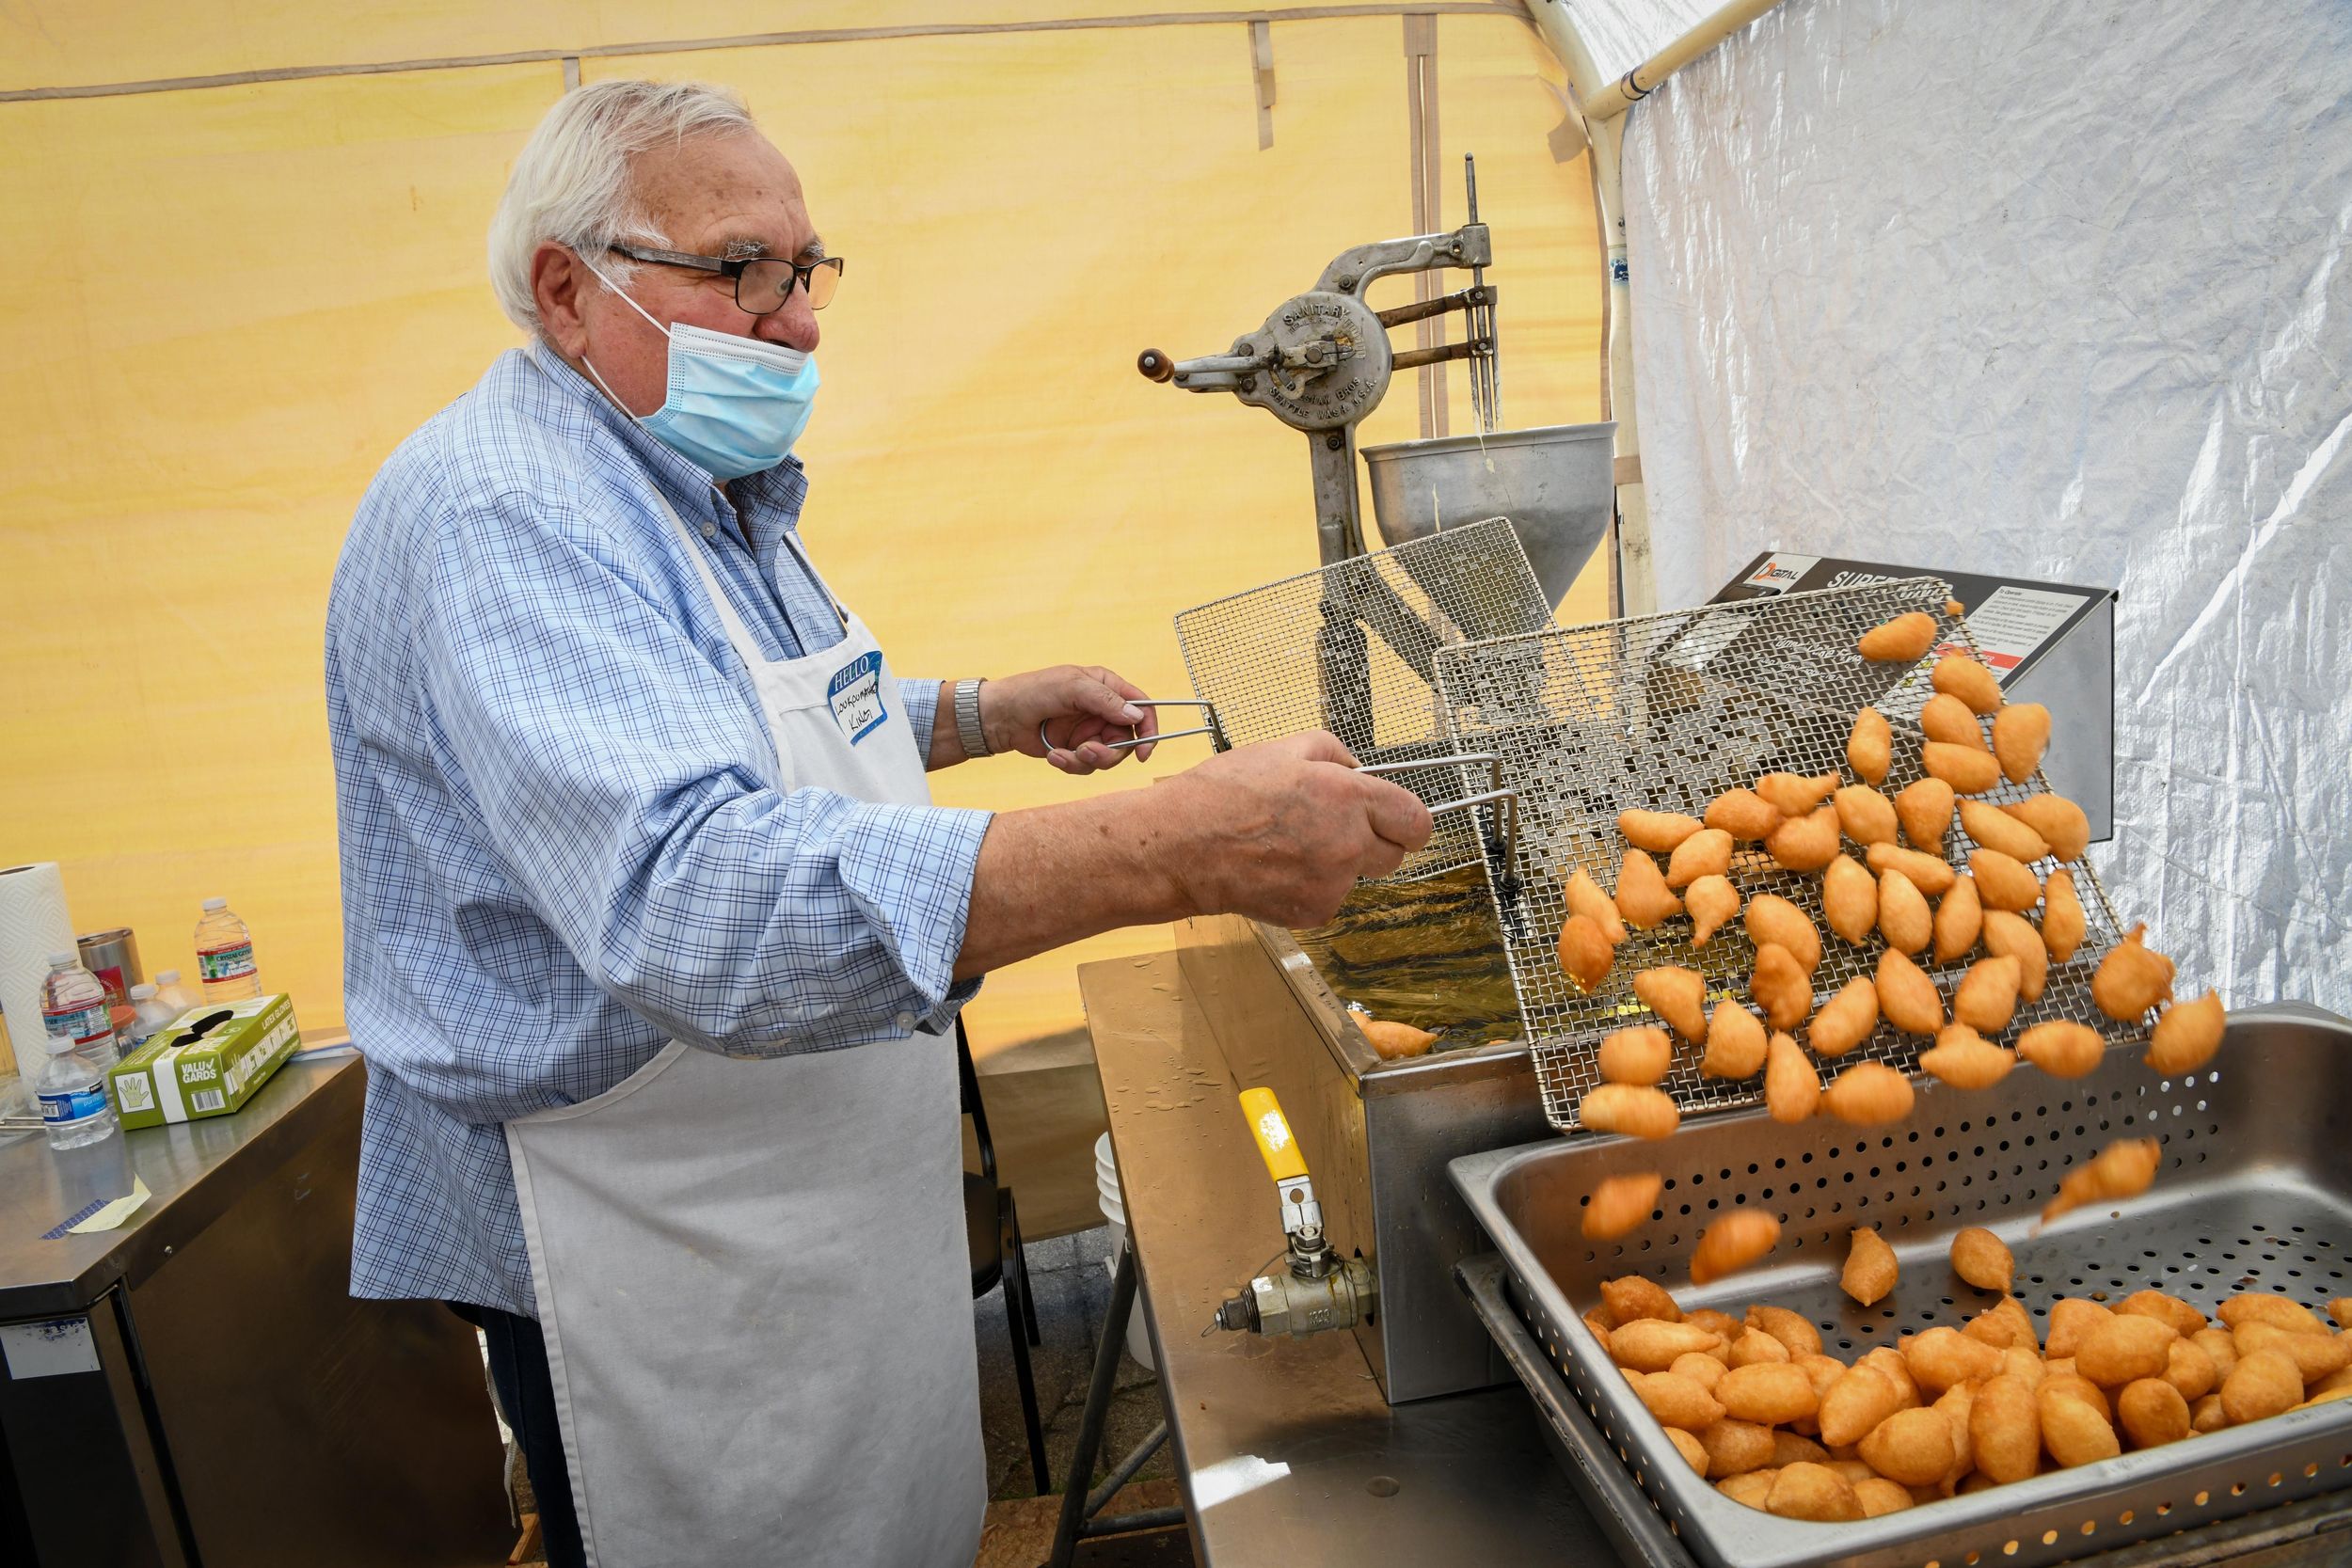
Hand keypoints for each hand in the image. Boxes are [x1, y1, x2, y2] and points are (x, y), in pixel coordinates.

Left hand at [984, 665, 1161, 773]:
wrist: (999, 717)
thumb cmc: (1032, 691)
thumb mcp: (1071, 688)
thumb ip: (1106, 700)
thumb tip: (1136, 716)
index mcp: (1106, 687)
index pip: (1141, 707)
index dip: (1148, 729)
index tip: (1144, 752)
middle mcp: (1102, 710)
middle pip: (1127, 739)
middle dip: (1109, 752)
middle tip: (1087, 753)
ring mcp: (1089, 731)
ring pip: (1108, 757)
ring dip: (1086, 760)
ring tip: (1064, 754)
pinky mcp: (1075, 750)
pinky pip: (1086, 766)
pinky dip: (1070, 764)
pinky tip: (1053, 755)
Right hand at [1149, 731, 1434, 928]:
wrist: (1180, 847)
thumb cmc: (1221, 796)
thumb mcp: (1281, 749)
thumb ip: (1332, 753)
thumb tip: (1356, 769)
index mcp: (1349, 799)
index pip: (1417, 821)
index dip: (1408, 821)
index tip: (1398, 821)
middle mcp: (1349, 844)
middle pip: (1395, 855)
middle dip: (1373, 841)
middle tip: (1335, 828)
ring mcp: (1332, 883)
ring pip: (1356, 877)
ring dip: (1338, 864)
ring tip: (1290, 845)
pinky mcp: (1312, 912)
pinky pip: (1328, 897)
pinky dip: (1310, 886)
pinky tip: (1277, 867)